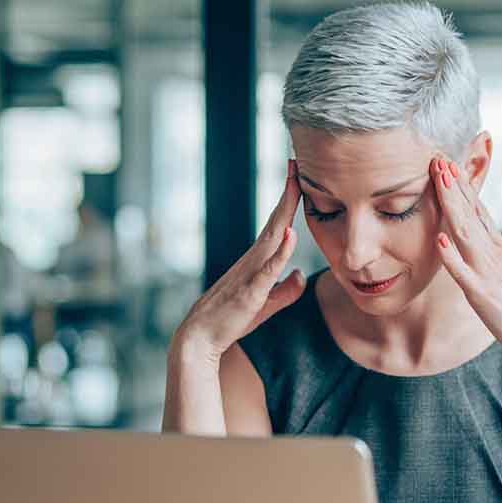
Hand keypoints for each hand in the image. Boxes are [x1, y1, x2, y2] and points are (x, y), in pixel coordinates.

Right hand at [173, 159, 305, 364]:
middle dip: (288, 193)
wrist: (201, 338)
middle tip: (296, 164)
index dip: (289, 201)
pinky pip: (267, 269)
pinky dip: (280, 252)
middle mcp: (253, 261)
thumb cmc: (231, 320)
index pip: (277, 225)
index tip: (298, 176)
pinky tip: (290, 235)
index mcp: (257, 262)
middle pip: (276, 222)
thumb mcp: (266, 305)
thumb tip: (301, 275)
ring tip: (295, 185)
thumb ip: (285, 291)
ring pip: (272, 238)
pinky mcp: (249, 292)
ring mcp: (250, 274)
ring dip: (285, 211)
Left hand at [430, 157, 501, 371]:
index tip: (450, 163)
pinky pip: (463, 275)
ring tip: (441, 182)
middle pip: (470, 215)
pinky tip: (440, 239)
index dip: (464, 187)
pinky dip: (452, 257)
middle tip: (439, 158)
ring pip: (465, 235)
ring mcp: (488, 274)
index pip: (480, 211)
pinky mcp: (483, 296)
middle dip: (454, 187)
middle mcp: (494, 256)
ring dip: (452, 207)